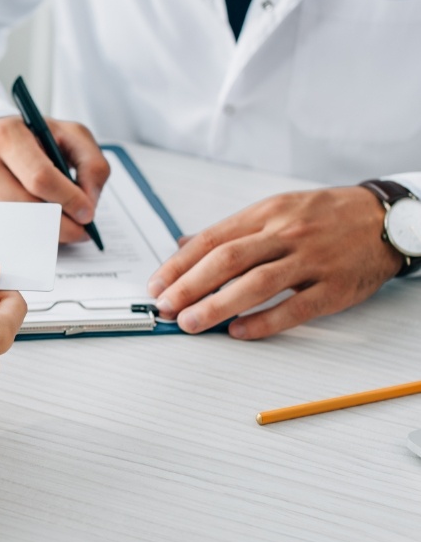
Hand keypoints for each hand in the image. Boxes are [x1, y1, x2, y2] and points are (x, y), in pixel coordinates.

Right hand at [0, 116, 110, 242]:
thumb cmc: (29, 138)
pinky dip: (20, 234)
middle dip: (60, 225)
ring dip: (42, 233)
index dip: (68, 200)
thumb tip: (88, 204)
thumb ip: (91, 164)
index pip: (40, 177)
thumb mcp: (68, 135)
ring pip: (12, 225)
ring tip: (60, 226)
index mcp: (6, 135)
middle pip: (26, 207)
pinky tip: (31, 223)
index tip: (87, 214)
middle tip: (80, 231)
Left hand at [147, 187, 401, 339]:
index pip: (211, 239)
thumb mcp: (275, 209)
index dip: (179, 264)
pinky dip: (264, 322)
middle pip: (227, 260)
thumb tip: (184, 245)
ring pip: (257, 283)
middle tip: (165, 306)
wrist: (383, 218)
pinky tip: (238, 331)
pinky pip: (295, 308)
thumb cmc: (324, 216)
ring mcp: (311, 260)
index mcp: (266, 214)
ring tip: (191, 322)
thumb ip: (230, 230)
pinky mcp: (334, 287)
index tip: (158, 285)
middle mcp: (285, 234)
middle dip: (189, 285)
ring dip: (218, 305)